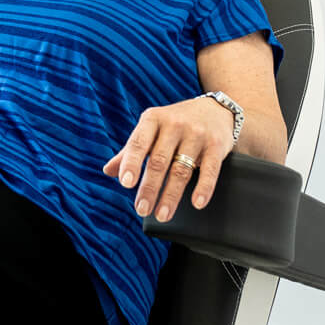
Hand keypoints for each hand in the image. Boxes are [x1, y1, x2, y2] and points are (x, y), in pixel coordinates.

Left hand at [103, 96, 235, 222]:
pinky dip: (204, 188)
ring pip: (181, 170)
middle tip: (141, 210)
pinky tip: (197, 203)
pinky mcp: (216, 145)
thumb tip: (108, 171)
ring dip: (171, 196)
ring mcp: (197, 134)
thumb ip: (131, 150)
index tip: (125, 184)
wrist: (216, 110)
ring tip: (162, 215)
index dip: (131, 164)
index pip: (138, 143)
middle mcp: (174, 124)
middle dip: (149, 188)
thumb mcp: (152, 129)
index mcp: (153, 119)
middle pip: (159, 161)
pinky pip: (210, 170)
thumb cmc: (175, 124)